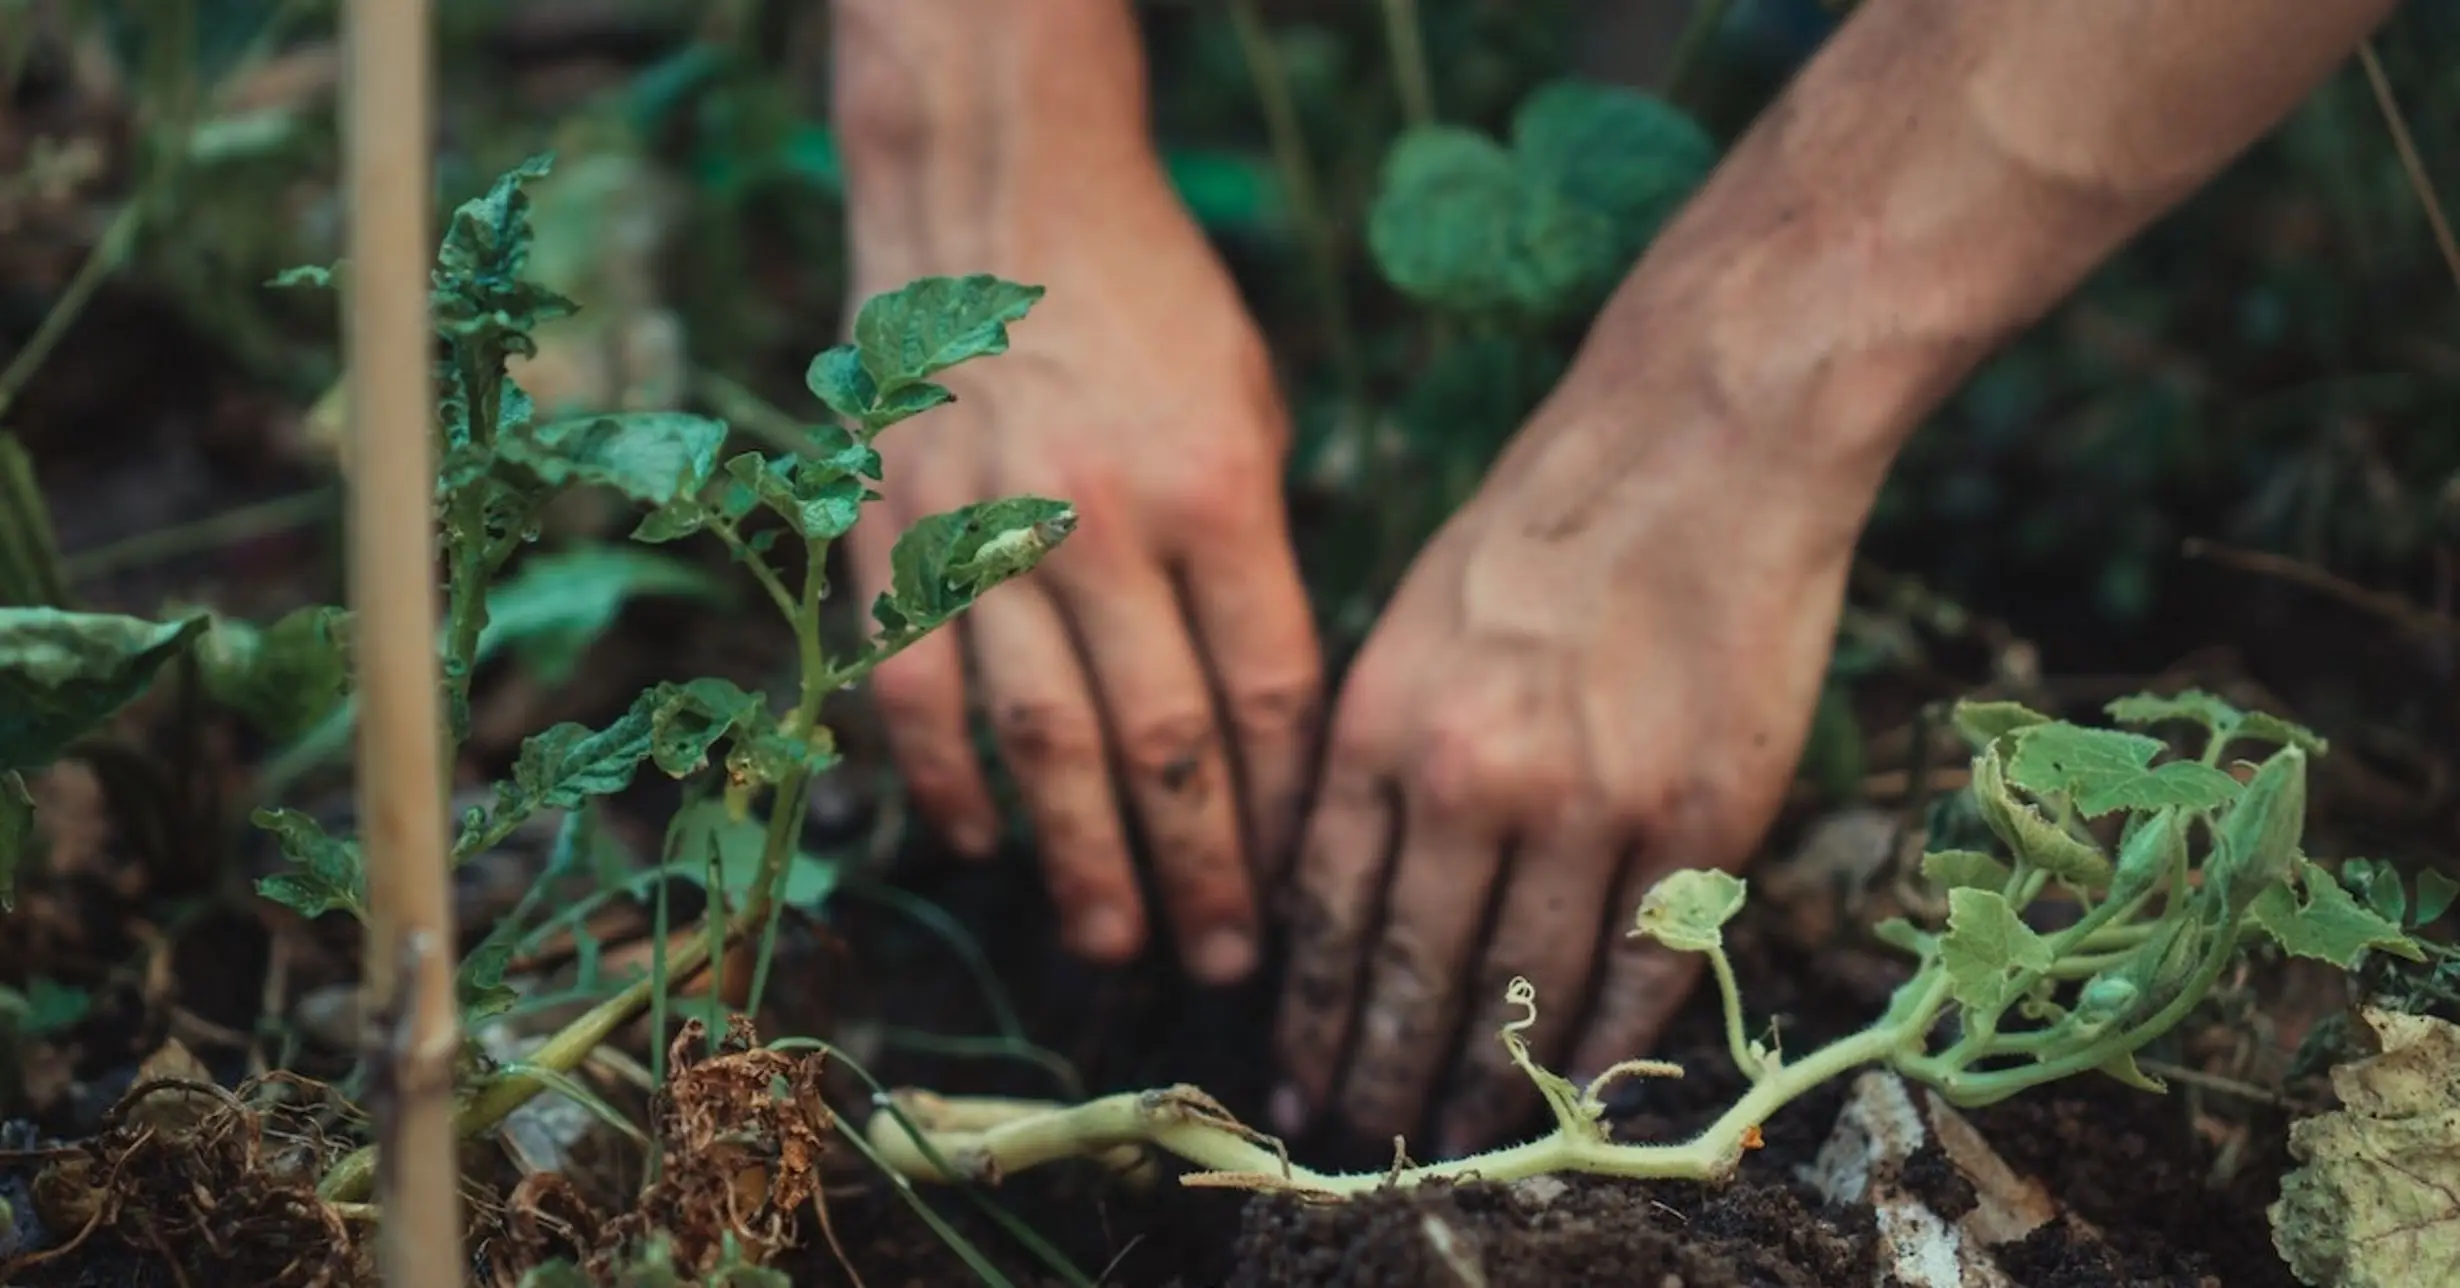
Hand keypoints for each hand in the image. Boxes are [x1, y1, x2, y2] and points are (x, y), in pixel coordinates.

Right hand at [845, 161, 1321, 984]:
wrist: (995, 200)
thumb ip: (1259, 555)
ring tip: (1114, 943)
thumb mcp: (1251, 408)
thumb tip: (1269, 720)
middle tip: (1222, 966)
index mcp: (1218, 491)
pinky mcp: (895, 536)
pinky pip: (918, 690)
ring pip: (1040, 742)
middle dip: (1201, 873)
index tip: (1302, 888)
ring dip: (1079, 861)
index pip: (1266, 694)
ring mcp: (987, 534)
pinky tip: (983, 846)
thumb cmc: (1150, 308)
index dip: (1285, 810)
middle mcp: (1103, 524)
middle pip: (1163, 745)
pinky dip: (948, 781)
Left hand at [1269, 354, 1883, 1155]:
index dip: (1312, 1016)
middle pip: (1413, 974)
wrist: (1702, 439)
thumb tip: (1333, 893)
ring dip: (1488, 1083)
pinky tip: (1579, 1093)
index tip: (1297, 1080)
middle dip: (1381, 1072)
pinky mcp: (1701, 818)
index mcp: (1380, 723)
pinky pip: (1643, 972)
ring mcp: (1592, 805)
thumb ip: (1371, 757)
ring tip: (1460, 1135)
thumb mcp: (1408, 622)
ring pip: (1525, 993)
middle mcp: (1471, 778)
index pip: (1326, 915)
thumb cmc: (1544, 521)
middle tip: (1365, 1136)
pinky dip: (1608, 1048)